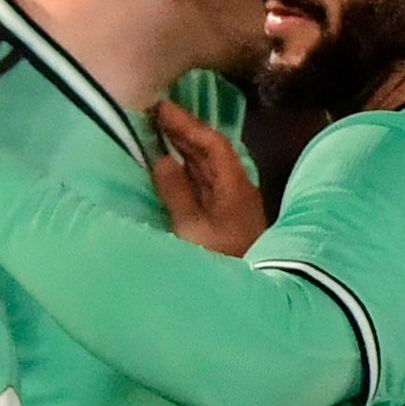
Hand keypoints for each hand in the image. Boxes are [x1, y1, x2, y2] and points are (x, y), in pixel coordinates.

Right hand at [149, 99, 265, 256]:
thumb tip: (162, 160)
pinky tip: (173, 168)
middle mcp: (239, 190)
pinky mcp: (228, 219)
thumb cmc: (220, 263)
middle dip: (185, 132)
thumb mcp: (191, 230)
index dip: (187, 123)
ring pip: (210, 168)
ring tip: (159, 133)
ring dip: (186, 150)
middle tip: (155, 115)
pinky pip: (207, 184)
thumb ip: (175, 192)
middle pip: (213, 152)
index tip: (161, 108)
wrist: (249, 297)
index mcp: (235, 187)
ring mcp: (235, 205)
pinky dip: (189, 170)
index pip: (213, 144)